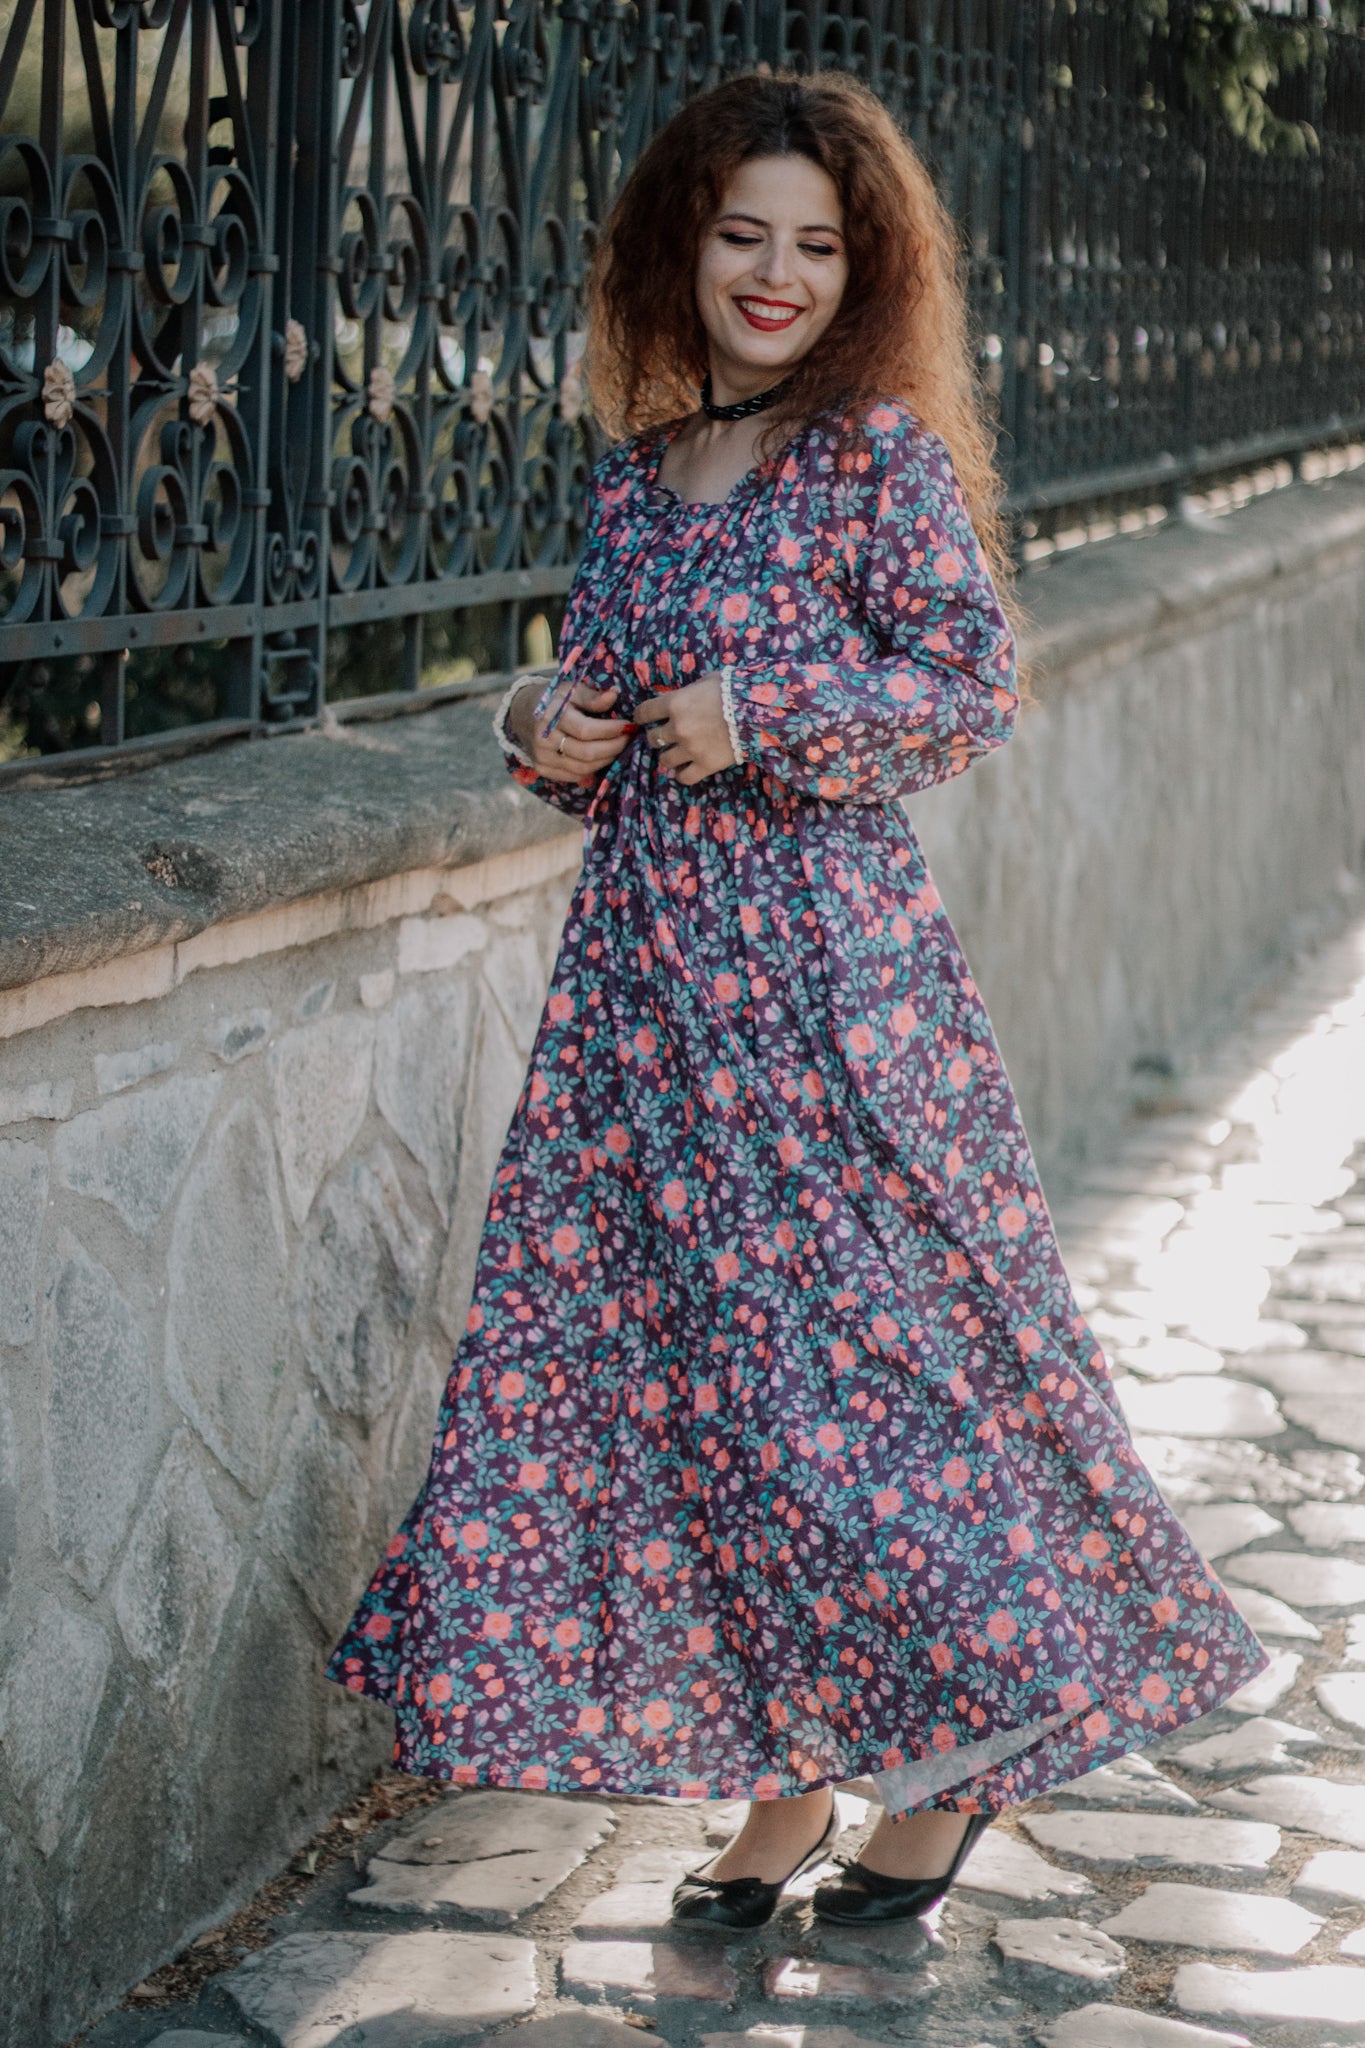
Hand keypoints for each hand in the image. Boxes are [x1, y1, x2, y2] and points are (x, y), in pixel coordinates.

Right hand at [510, 676, 634, 782]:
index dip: (610, 730)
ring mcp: (542, 758)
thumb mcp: (571, 690)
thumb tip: (614, 695)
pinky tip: (602, 756)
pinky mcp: (543, 770)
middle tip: (628, 738)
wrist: (522, 714)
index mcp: (551, 717)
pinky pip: (575, 776)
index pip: (586, 730)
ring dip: (606, 759)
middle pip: (586, 753)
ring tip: (618, 747)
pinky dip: (592, 769)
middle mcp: (544, 740)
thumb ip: (592, 696)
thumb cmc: (553, 700)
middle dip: (613, 747)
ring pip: (583, 769)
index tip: (628, 725)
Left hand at [634, 672, 737, 785]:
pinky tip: (685, 769)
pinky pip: (684, 777)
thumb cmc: (734, 689)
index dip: (641, 716)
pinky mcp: (705, 765)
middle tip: (665, 735)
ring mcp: (691, 748)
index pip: (644, 712)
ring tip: (675, 753)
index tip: (642, 719)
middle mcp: (678, 727)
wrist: (759, 710)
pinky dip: (681, 774)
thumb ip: (689, 691)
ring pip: (665, 760)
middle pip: (653, 738)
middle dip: (657, 736)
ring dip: (667, 756)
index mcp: (675, 703)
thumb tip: (680, 696)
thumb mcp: (707, 680)